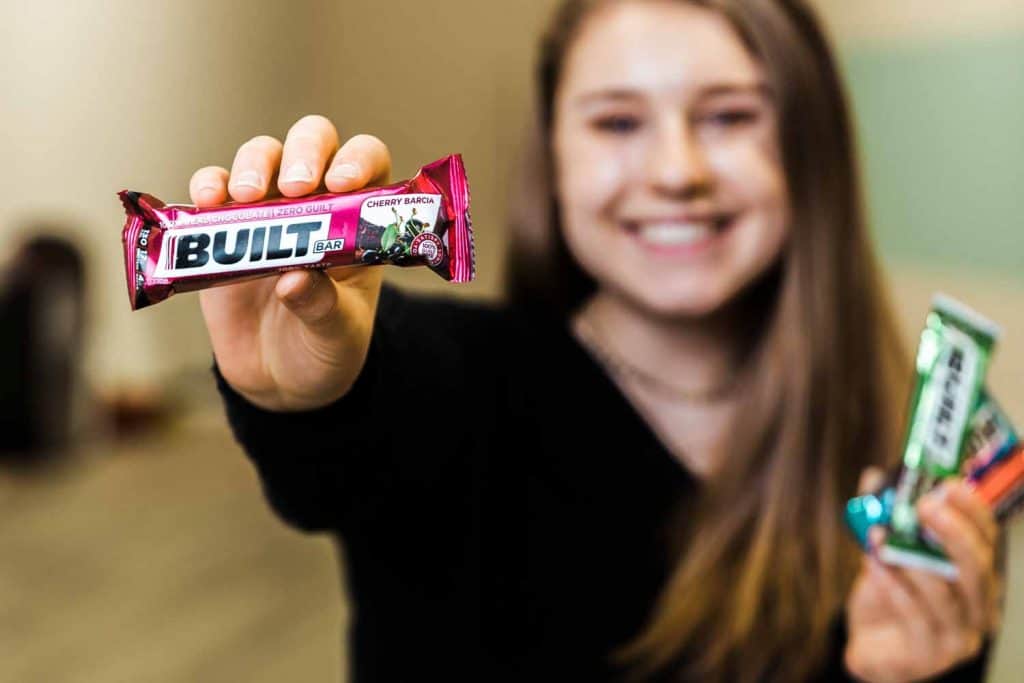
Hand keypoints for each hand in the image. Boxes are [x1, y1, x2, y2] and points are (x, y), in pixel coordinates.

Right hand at [191, 115, 390, 410]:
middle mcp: (315, 204)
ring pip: (262, 155)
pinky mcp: (221, 228)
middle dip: (303, 151)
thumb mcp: (336, 337)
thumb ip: (322, 308)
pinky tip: (208, 201)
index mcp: (357, 222)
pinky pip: (212, 188)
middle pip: (312, 142)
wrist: (279, 380)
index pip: (368, 163)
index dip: (357, 160)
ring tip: (248, 196)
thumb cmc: (324, 349)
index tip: (342, 182)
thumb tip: (293, 279)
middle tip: (293, 187)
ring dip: (253, 164)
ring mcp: (266, 211)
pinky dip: (208, 184)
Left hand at [844, 474, 1000, 682]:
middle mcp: (977, 605)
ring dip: (910, 559)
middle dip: (953, 533)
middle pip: (977, 567)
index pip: (987, 539)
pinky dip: (893, 587)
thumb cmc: (890, 594)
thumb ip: (883, 515)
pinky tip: (873, 564)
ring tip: (879, 534)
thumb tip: (873, 476)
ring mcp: (958, 634)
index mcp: (975, 575)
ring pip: (945, 595)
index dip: (973, 511)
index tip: (950, 484)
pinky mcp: (930, 654)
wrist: (872, 645)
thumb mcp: (888, 551)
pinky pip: (915, 617)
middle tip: (924, 506)